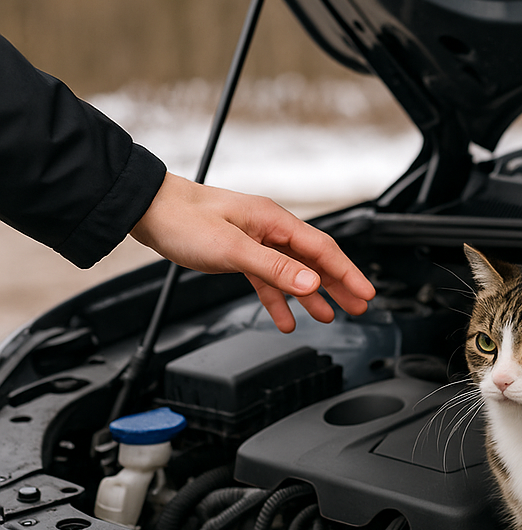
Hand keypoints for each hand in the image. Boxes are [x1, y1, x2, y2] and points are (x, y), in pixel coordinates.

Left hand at [130, 172, 375, 331]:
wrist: (147, 211)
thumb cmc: (184, 219)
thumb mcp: (233, 248)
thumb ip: (275, 268)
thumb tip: (311, 282)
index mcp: (275, 221)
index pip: (323, 250)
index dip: (347, 273)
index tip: (365, 293)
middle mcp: (270, 230)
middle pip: (315, 261)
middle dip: (338, 285)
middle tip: (359, 307)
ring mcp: (256, 242)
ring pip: (294, 273)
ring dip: (312, 296)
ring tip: (330, 316)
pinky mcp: (240, 254)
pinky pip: (268, 280)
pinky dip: (278, 300)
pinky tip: (286, 318)